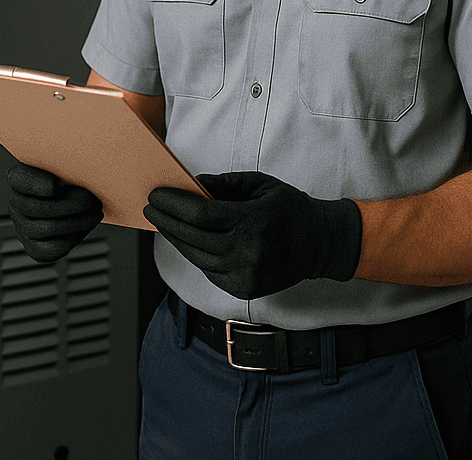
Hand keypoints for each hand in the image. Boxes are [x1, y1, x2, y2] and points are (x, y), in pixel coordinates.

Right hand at [7, 162, 103, 262]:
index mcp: (19, 177)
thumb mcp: (66, 162)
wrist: (74, 195)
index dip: (35, 184)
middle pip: (35, 208)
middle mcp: (16, 202)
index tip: (54, 184)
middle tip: (92, 201)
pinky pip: (49, 249)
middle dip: (70, 206)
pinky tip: (82, 229)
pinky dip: (70, 240)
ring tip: (94, 214)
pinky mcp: (33, 245)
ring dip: (76, 222)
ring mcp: (22, 225)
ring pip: (45, 229)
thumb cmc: (70, 175)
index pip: (19, 179)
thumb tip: (83, 158)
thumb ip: (68, 160)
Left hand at [144, 171, 361, 299]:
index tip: (156, 196)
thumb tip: (190, 184)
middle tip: (151, 209)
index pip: (201, 214)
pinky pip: (209, 271)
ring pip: (197, 257)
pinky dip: (195, 255)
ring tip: (163, 224)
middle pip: (193, 238)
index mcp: (255, 221)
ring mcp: (246, 275)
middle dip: (166, 222)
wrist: (320, 244)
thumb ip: (224, 183)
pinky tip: (186, 241)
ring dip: (176, 240)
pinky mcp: (244, 289)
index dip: (173, 205)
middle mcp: (249, 252)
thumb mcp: (260, 184)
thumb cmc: (289, 208)